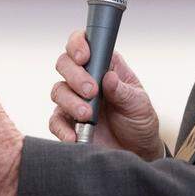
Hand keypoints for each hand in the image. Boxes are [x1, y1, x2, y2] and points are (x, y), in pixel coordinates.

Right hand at [49, 30, 162, 160]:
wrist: (136, 152)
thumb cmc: (139, 122)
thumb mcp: (138, 104)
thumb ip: (122, 91)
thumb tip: (109, 77)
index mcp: (105, 66)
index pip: (85, 44)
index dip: (78, 44)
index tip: (84, 57)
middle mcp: (86, 79)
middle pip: (65, 64)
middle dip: (75, 76)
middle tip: (91, 92)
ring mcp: (74, 100)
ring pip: (58, 91)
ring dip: (71, 102)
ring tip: (88, 116)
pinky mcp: (68, 122)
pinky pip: (55, 121)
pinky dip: (62, 128)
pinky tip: (74, 136)